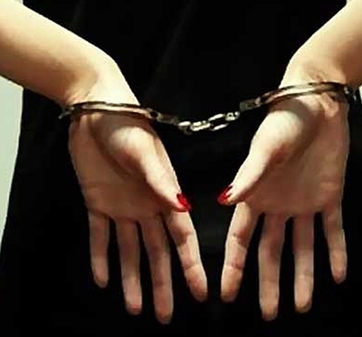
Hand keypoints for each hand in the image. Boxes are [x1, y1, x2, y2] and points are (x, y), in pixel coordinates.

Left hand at [68, 112, 206, 323]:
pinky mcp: (97, 202)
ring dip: (131, 278)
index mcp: (164, 194)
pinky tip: (103, 279)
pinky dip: (100, 257)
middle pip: (157, 251)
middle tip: (164, 314)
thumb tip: (182, 209)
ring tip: (135, 307)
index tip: (201, 292)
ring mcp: (122, 206)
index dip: (191, 265)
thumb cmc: (127, 125)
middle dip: (162, 282)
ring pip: (129, 250)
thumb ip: (161, 181)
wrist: (95, 110)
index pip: (182, 237)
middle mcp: (147, 206)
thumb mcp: (145, 153)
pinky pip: (99, 236)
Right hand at [220, 89, 349, 319]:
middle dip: (268, 283)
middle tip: (268, 314)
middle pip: (270, 252)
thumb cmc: (284, 122)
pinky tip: (336, 274)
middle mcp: (276, 205)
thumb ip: (247, 177)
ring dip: (302, 276)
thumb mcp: (264, 149)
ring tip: (301, 306)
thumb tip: (224, 201)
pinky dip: (336, 252)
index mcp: (255, 195)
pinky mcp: (329, 197)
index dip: (233, 266)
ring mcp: (303, 204)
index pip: (240, 239)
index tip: (227, 294)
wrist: (318, 104)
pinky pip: (333, 231)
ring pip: (302, 248)